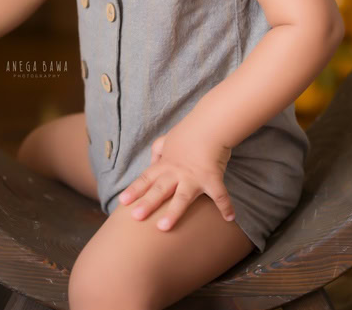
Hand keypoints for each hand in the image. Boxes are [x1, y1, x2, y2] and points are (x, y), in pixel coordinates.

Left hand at [116, 119, 235, 231]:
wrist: (209, 125)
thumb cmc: (188, 132)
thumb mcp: (167, 139)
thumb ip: (157, 151)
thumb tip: (152, 162)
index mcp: (165, 165)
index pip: (146, 179)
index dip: (134, 190)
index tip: (122, 202)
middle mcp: (176, 173)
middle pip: (159, 190)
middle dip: (147, 203)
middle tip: (135, 217)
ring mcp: (193, 177)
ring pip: (181, 197)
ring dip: (173, 213)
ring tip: (163, 227)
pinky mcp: (212, 178)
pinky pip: (219, 194)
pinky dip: (226, 206)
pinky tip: (229, 217)